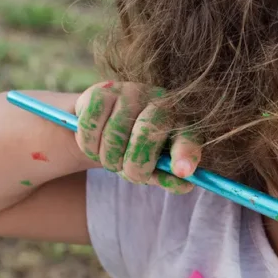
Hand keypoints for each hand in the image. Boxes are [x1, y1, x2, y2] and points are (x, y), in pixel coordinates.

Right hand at [72, 81, 200, 193]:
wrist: (107, 126)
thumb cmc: (139, 150)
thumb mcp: (156, 167)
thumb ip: (169, 177)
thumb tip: (184, 186)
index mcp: (181, 122)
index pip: (188, 136)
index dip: (185, 153)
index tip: (182, 171)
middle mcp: (160, 100)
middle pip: (146, 134)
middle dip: (135, 164)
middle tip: (130, 174)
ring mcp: (130, 91)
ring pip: (113, 134)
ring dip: (109, 159)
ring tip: (112, 161)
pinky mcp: (101, 91)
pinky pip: (90, 126)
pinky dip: (89, 146)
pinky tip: (96, 146)